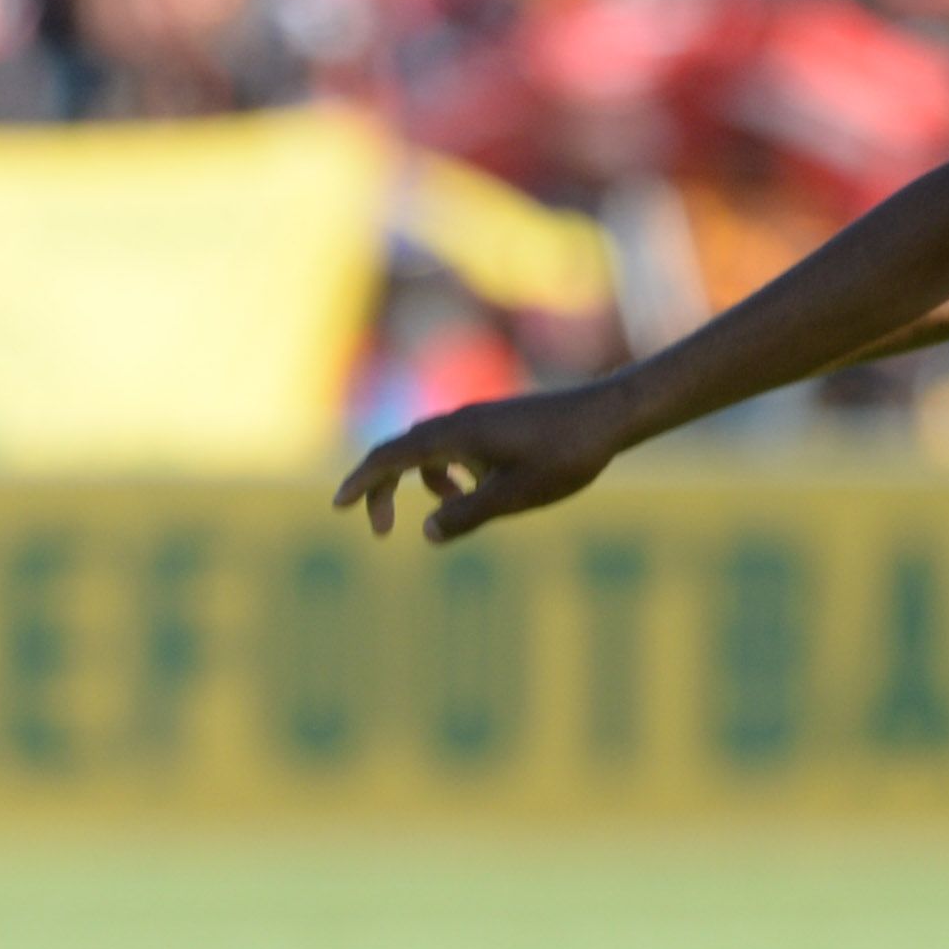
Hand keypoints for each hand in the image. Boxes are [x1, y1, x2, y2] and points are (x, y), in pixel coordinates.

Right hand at [335, 384, 628, 542]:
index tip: (338, 506)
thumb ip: (468, 515)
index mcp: (454, 435)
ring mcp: (478, 420)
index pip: (390, 456)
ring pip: (431, 451)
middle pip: (402, 453)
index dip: (361, 482)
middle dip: (383, 489)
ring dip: (425, 483)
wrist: (611, 415)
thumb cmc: (565, 455)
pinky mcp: (498, 424)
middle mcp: (459, 421)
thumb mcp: (515, 495)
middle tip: (380, 529)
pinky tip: (481, 490)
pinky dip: (453, 472)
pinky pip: (457, 448)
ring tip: (451, 512)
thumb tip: (428, 533)